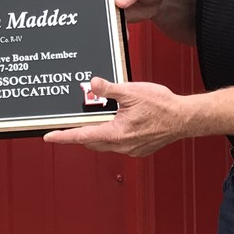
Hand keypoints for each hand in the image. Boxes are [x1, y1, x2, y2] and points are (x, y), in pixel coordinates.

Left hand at [41, 76, 185, 155]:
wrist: (184, 118)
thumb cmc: (163, 106)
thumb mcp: (132, 91)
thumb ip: (109, 88)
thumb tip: (93, 84)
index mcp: (116, 133)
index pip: (81, 135)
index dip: (63, 136)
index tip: (49, 137)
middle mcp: (122, 145)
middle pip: (91, 141)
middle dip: (80, 132)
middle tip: (73, 121)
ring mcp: (131, 149)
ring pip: (104, 143)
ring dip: (97, 133)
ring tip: (97, 118)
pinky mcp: (139, 149)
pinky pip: (118, 144)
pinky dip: (112, 134)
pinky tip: (117, 122)